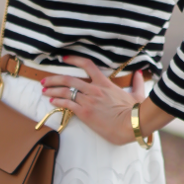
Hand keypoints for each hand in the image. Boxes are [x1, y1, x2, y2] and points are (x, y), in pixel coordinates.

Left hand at [40, 56, 171, 145]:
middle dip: (53, 79)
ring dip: (51, 90)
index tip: (64, 58)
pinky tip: (51, 101)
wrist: (131, 124)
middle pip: (68, 79)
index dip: (74, 59)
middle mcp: (93, 89)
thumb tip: (139, 73)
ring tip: (43, 90)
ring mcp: (88, 101)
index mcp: (105, 83)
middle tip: (44, 80)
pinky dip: (57, 101)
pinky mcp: (84, 113)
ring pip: (65, 91)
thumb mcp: (137, 94)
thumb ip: (137, 83)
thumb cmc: (135, 111)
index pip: (87, 65)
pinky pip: (66, 104)